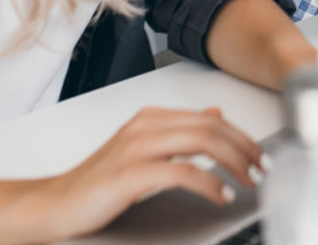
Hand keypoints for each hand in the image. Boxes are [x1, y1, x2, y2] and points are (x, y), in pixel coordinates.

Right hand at [30, 106, 263, 240]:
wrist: (54, 205)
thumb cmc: (99, 183)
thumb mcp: (145, 150)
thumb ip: (180, 132)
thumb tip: (216, 112)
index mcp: (151, 118)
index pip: (211, 118)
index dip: (242, 136)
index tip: (260, 155)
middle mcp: (146, 126)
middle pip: (213, 127)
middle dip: (246, 147)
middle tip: (264, 168)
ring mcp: (137, 147)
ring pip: (203, 141)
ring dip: (235, 161)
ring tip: (250, 180)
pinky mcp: (130, 174)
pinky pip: (182, 171)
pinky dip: (210, 183)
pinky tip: (221, 195)